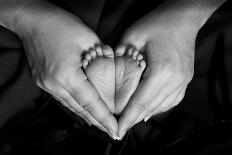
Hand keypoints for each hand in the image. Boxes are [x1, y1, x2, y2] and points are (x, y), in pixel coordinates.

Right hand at [12, 1, 117, 137]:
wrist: (32, 19)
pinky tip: (84, 108)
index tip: (115, 130)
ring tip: (101, 123)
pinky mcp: (43, 81)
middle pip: (80, 109)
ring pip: (71, 105)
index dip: (105, 118)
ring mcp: (46, 84)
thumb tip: (110, 70)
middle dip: (98, 122)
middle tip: (112, 131)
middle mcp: (54, 84)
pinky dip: (76, 105)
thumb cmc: (60, 24)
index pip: (90, 103)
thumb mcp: (88, 39)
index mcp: (66, 75)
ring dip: (87, 115)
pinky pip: (63, 98)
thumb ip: (102, 58)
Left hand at [115, 1, 204, 138]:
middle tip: (120, 129)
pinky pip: (170, 101)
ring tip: (130, 121)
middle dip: (133, 120)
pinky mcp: (185, 80)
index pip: (140, 102)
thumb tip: (113, 77)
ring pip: (161, 107)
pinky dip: (157, 108)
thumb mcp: (133, 36)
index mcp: (162, 71)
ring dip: (144, 115)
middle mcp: (175, 80)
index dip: (127, 118)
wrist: (183, 17)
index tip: (117, 131)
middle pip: (151, 108)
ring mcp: (183, 81)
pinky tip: (147, 111)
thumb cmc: (158, 23)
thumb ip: (121, 59)